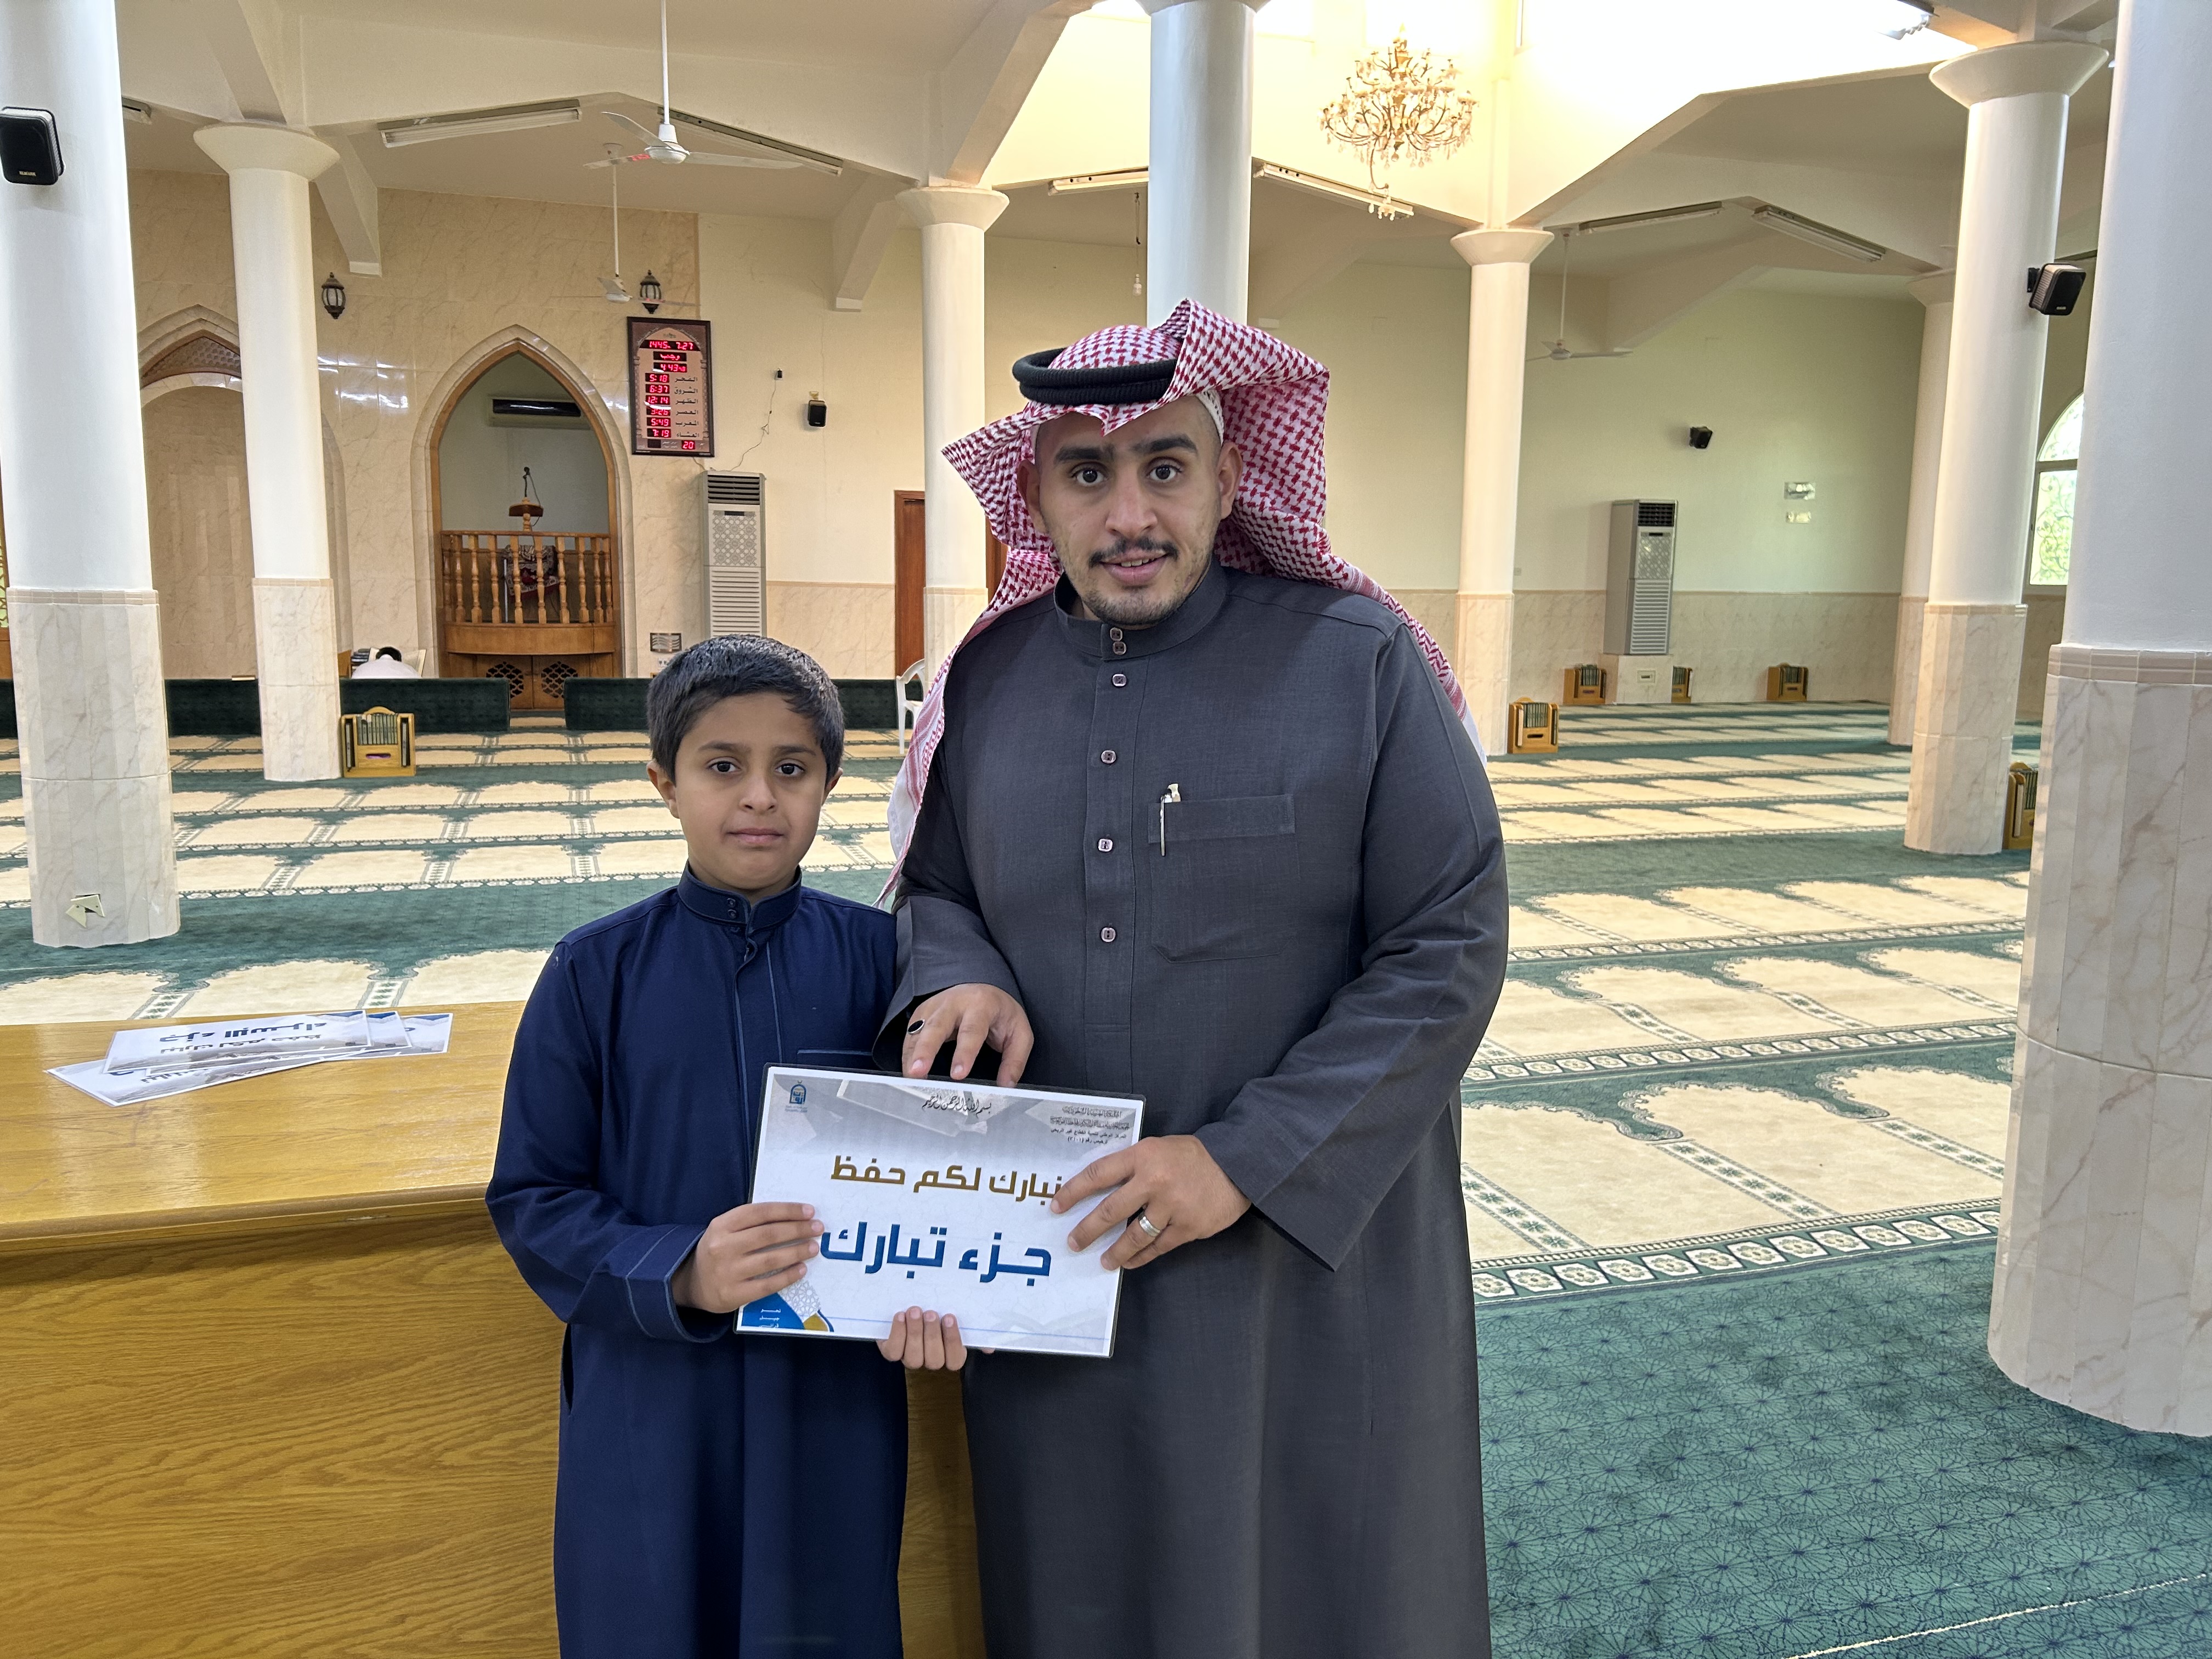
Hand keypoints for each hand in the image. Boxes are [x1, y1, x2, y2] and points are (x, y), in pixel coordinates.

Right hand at [671, 1202, 821, 1314]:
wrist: (691, 1283)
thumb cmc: (718, 1250)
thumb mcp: (725, 1229)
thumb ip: (751, 1222)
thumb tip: (793, 1217)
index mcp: (721, 1225)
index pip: (760, 1212)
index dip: (787, 1210)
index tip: (809, 1211)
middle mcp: (723, 1247)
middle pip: (768, 1234)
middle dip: (797, 1230)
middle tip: (817, 1228)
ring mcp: (727, 1272)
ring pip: (770, 1259)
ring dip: (797, 1251)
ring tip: (813, 1247)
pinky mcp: (733, 1294)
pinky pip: (767, 1285)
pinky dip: (787, 1276)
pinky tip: (801, 1269)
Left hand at [877, 1307, 968, 1369]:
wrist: (908, 1301)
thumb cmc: (937, 1306)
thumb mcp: (958, 1313)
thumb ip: (975, 1328)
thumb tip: (990, 1347)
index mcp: (949, 1352)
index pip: (955, 1360)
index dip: (953, 1342)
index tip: (950, 1318)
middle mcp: (930, 1358)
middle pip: (934, 1360)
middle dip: (932, 1336)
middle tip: (931, 1313)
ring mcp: (910, 1356)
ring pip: (913, 1358)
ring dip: (914, 1334)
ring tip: (914, 1311)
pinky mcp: (891, 1350)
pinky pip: (893, 1352)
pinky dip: (897, 1334)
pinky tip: (900, 1316)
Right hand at [901, 983, 1032, 1083]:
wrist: (982, 989)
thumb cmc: (999, 1013)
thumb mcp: (1019, 1032)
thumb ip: (1014, 1060)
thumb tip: (1006, 1085)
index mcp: (981, 1005)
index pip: (971, 1030)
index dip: (964, 1053)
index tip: (958, 1074)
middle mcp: (954, 1003)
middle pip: (936, 1026)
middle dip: (926, 1050)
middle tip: (918, 1073)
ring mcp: (934, 1007)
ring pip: (918, 1031)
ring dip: (912, 1055)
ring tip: (910, 1078)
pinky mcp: (921, 1014)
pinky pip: (910, 1036)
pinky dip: (908, 1055)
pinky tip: (909, 1072)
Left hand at [1052, 1135, 1249, 1270]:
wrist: (1238, 1164)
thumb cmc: (1192, 1156)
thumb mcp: (1158, 1148)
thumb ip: (1133, 1166)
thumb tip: (1101, 1190)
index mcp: (1143, 1156)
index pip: (1098, 1174)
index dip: (1073, 1191)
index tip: (1056, 1206)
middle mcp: (1154, 1181)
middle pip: (1110, 1211)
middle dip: (1087, 1230)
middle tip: (1072, 1243)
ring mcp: (1172, 1207)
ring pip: (1134, 1236)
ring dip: (1115, 1251)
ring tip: (1102, 1261)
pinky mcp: (1188, 1227)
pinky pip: (1158, 1247)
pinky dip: (1142, 1257)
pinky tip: (1130, 1262)